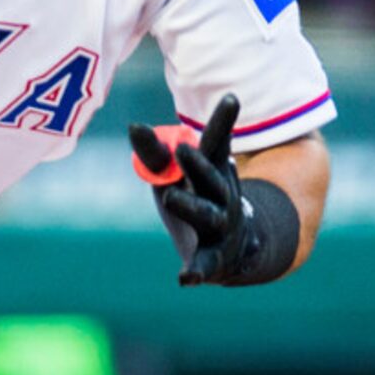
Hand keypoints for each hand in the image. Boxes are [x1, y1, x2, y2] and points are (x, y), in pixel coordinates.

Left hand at [129, 94, 253, 286]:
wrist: (240, 248)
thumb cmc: (199, 201)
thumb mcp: (176, 178)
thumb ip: (155, 155)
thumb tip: (134, 126)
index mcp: (213, 173)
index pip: (218, 143)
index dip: (223, 121)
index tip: (231, 96)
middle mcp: (221, 196)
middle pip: (210, 178)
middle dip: (197, 164)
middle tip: (182, 147)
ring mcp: (221, 227)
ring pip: (207, 216)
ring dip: (190, 207)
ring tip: (170, 197)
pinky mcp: (215, 259)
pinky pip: (206, 266)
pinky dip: (196, 272)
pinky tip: (184, 278)